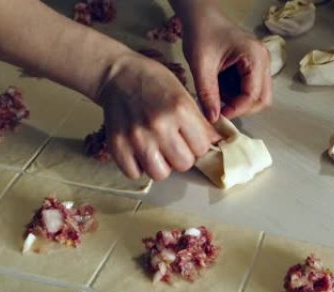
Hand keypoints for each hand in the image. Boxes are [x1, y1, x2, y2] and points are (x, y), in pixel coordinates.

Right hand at [98, 54, 219, 180]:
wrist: (118, 75)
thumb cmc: (153, 82)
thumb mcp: (184, 94)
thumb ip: (199, 122)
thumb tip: (216, 144)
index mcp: (179, 109)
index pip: (202, 147)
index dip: (198, 144)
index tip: (190, 137)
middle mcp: (159, 125)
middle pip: (184, 164)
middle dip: (182, 156)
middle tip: (174, 144)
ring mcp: (136, 137)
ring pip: (161, 174)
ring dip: (162, 165)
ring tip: (157, 149)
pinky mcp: (117, 146)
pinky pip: (134, 174)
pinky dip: (139, 167)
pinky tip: (139, 152)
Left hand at [181, 8, 271, 122]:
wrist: (201, 17)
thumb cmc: (201, 33)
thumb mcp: (201, 66)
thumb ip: (207, 94)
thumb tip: (213, 119)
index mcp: (255, 57)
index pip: (254, 95)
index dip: (237, 109)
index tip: (218, 115)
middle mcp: (264, 61)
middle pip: (262, 99)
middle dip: (241, 108)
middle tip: (220, 108)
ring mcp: (261, 63)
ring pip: (258, 96)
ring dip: (238, 101)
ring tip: (217, 93)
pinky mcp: (254, 66)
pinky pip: (251, 88)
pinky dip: (236, 94)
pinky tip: (220, 86)